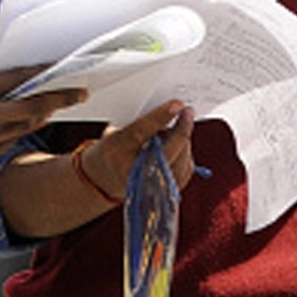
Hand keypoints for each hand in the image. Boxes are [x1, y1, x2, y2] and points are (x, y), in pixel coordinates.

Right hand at [0, 62, 85, 167]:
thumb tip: (26, 71)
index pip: (19, 78)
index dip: (46, 74)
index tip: (67, 69)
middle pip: (31, 107)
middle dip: (59, 99)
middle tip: (81, 93)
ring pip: (25, 125)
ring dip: (42, 115)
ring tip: (55, 104)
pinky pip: (11, 141)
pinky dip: (20, 129)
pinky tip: (27, 120)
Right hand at [81, 101, 198, 200]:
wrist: (108, 178)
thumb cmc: (114, 147)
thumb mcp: (116, 130)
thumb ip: (139, 122)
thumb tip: (169, 109)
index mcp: (117, 150)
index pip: (141, 131)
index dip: (161, 116)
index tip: (177, 104)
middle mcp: (133, 172)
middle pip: (167, 150)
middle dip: (182, 129)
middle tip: (188, 111)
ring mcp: (151, 186)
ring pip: (180, 158)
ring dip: (184, 139)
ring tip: (180, 126)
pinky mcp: (166, 192)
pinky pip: (185, 167)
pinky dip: (185, 152)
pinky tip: (178, 144)